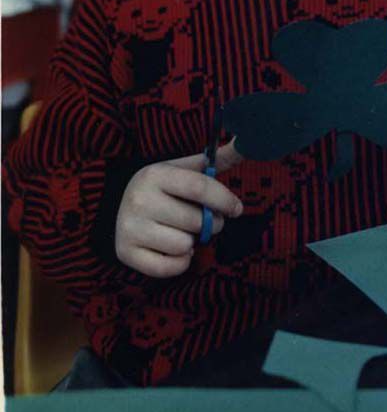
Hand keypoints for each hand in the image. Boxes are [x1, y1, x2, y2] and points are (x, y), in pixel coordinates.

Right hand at [116, 141, 242, 277]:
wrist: (118, 207)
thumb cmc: (161, 188)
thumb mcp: (181, 169)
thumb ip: (213, 161)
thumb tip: (243, 144)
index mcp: (155, 174)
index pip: (199, 187)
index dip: (224, 199)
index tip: (236, 208)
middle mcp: (139, 199)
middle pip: (195, 220)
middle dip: (211, 224)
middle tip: (206, 221)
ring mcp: (130, 227)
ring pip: (184, 245)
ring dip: (192, 242)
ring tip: (183, 232)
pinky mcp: (126, 252)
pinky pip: (170, 267)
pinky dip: (179, 262)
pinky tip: (173, 249)